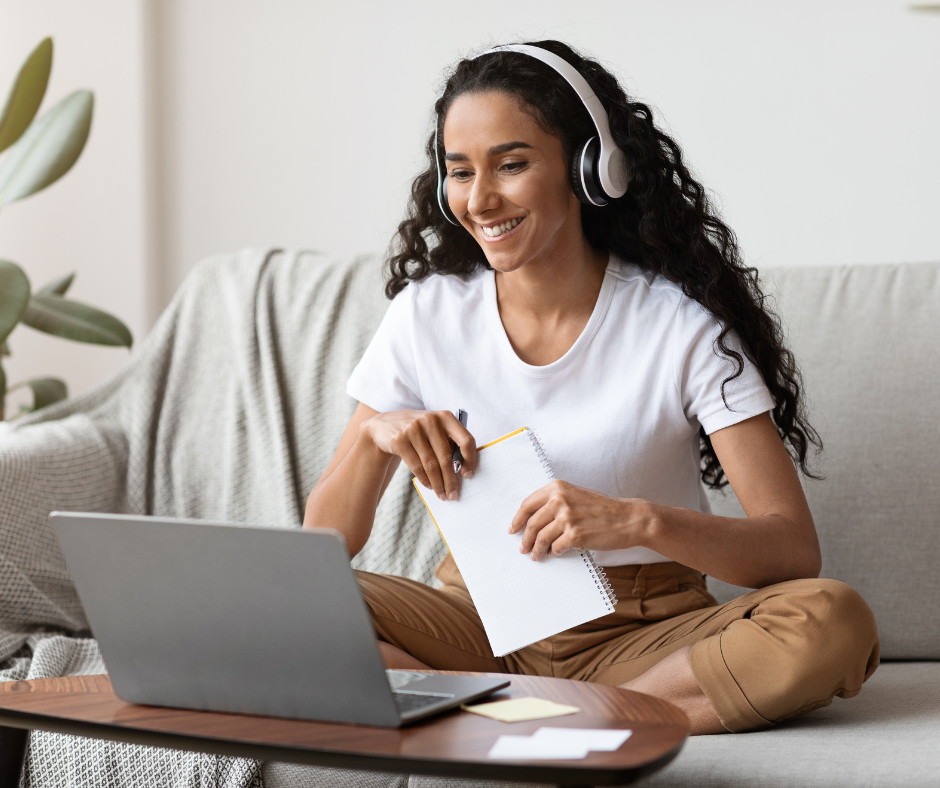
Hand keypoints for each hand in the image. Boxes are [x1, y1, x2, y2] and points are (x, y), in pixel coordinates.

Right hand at [361, 410, 476, 501]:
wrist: (384, 425)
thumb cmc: (418, 431)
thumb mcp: (434, 429)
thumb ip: (449, 443)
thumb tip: (462, 471)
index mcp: (445, 417)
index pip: (466, 440)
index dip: (470, 460)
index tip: (467, 475)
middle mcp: (431, 420)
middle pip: (446, 457)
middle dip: (451, 480)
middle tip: (454, 495)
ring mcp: (413, 429)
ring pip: (431, 464)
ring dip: (438, 484)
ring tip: (442, 494)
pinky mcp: (400, 440)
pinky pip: (416, 466)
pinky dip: (425, 479)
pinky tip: (429, 486)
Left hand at [509, 480, 651, 559]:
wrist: (628, 518)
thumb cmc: (603, 509)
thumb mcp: (576, 495)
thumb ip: (555, 502)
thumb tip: (533, 519)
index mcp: (558, 487)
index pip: (528, 504)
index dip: (517, 519)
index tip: (513, 530)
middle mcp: (560, 500)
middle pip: (532, 524)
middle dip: (525, 539)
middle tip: (523, 548)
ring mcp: (567, 518)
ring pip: (541, 538)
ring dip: (536, 550)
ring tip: (536, 556)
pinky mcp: (575, 535)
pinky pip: (555, 548)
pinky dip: (553, 553)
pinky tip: (555, 553)